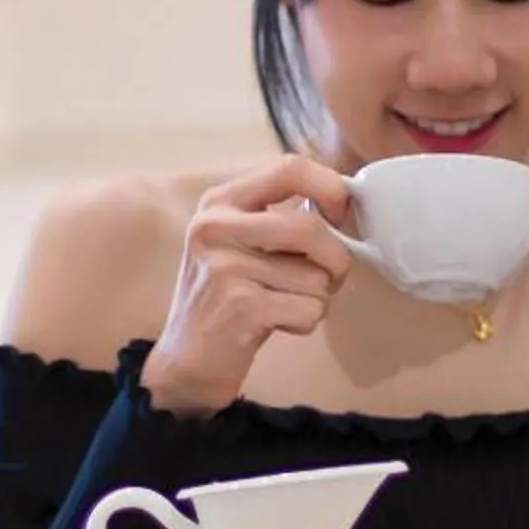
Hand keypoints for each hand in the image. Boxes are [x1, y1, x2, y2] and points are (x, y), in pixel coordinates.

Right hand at [139, 156, 354, 414]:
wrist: (186, 361)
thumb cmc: (225, 297)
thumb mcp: (238, 241)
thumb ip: (279, 215)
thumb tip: (342, 197)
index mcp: (219, 202)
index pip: (290, 167)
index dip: (330, 188)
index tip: (339, 215)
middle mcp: (215, 227)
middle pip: (311, 228)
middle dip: (334, 260)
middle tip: (324, 278)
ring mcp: (225, 267)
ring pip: (317, 276)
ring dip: (316, 298)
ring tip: (281, 305)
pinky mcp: (240, 306)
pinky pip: (309, 309)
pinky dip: (305, 323)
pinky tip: (274, 325)